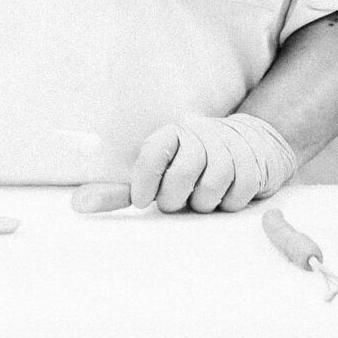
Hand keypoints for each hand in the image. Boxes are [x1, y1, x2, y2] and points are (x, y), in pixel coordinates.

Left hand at [128, 113, 297, 212]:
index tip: (143, 201)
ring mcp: (230, 148)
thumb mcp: (161, 169)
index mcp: (174, 133)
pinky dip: (229, 203)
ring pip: (210, 189)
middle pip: (181, 176)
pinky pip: (236, 196)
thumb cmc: (198, 162)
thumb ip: (124, 189)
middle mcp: (201, 135)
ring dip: (204, 203)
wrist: (254, 142)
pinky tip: (227, 194)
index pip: (153, 153)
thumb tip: (83, 203)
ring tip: (203, 198)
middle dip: (175, 199)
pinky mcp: (253, 165)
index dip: (145, 181)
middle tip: (177, 202)